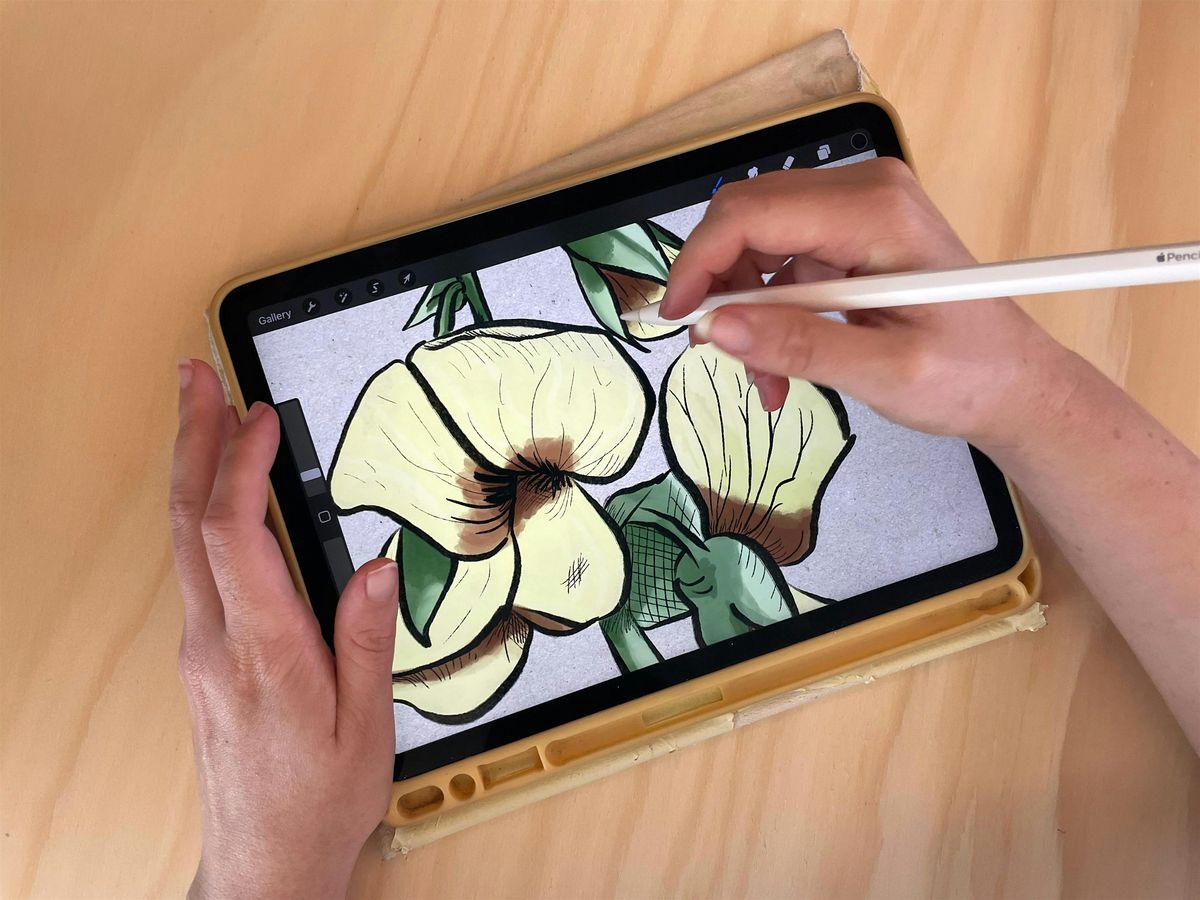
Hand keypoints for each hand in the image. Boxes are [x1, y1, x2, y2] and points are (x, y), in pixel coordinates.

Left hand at [169, 359, 397, 898]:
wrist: (264, 857)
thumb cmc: (316, 799)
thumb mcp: (367, 724)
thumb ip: (367, 638)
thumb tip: (378, 566)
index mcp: (262, 650)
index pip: (234, 535)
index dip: (240, 466)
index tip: (259, 417)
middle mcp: (216, 641)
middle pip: (188, 521)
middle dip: (191, 439)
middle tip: (195, 377)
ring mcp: (201, 646)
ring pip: (183, 538)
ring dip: (192, 468)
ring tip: (204, 413)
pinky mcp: (203, 653)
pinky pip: (194, 564)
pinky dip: (203, 510)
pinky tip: (218, 491)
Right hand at [661, 157, 1079, 453]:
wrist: (1014, 382)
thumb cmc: (967, 377)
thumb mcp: (882, 373)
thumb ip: (797, 347)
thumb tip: (715, 328)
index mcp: (876, 213)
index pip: (752, 213)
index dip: (700, 262)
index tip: (676, 319)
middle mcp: (864, 191)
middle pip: (747, 217)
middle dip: (720, 288)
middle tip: (717, 352)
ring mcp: (857, 208)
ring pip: (756, 242)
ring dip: (744, 310)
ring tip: (768, 380)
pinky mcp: (851, 233)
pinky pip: (781, 262)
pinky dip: (768, 312)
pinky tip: (782, 365)